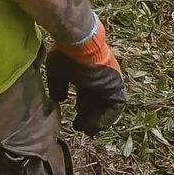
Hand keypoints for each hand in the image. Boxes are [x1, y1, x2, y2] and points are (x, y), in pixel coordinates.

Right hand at [46, 15, 126, 133]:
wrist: (80, 43)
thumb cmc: (67, 55)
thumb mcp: (57, 72)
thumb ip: (58, 86)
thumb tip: (59, 100)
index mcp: (88, 74)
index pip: (88, 95)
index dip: (82, 108)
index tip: (75, 121)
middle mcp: (101, 79)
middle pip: (97, 102)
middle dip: (89, 116)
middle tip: (80, 128)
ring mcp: (110, 81)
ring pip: (106, 105)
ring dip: (97, 119)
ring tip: (87, 131)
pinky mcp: (116, 85)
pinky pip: (116, 106)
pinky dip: (107, 117)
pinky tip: (95, 126)